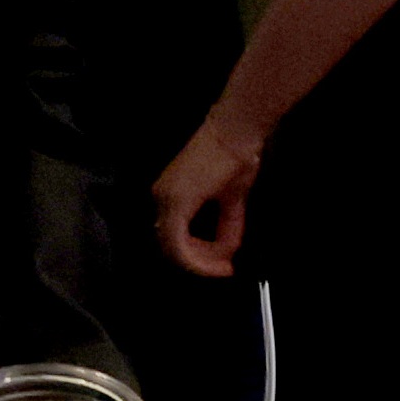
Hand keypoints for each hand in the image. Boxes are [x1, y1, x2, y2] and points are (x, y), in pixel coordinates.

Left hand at [153, 117, 261, 278]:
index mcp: (171, 194)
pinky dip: (197, 259)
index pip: (173, 237)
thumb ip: (227, 227)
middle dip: (200, 263)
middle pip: (172, 247)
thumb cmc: (236, 156)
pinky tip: (218, 261)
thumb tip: (227, 255)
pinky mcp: (176, 201)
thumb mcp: (233, 198)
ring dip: (200, 262)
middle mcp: (161, 196)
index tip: (222, 266)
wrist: (237, 132)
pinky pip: (178, 245)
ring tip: (224, 264)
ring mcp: (166, 198)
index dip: (197, 258)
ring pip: (173, 250)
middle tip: (224, 268)